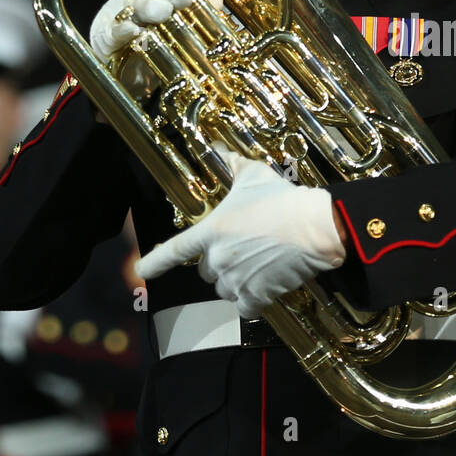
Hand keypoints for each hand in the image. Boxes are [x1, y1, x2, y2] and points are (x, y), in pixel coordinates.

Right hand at [88, 0, 223, 61]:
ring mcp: (117, 18)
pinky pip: (114, 32)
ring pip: (132, 5)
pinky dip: (125, 30)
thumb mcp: (176, 28)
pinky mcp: (106, 41)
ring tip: (166, 12)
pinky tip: (135, 31)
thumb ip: (196, 12)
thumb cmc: (153, 46)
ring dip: (150, 6)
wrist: (124, 74)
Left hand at [134, 152, 344, 318]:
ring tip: (259, 266)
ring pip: (226, 289)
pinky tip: (267, 288)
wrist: (314, 226)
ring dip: (236, 282)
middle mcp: (218, 258)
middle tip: (246, 250)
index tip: (141, 272)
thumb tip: (219, 149)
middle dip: (221, 263)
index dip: (154, 263)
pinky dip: (254, 301)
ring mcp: (236, 279)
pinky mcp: (257, 295)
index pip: (174, 250)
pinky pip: (246, 307)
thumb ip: (232, 164)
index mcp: (211, 230)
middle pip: (207, 270)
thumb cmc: (283, 198)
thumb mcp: (254, 175)